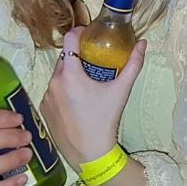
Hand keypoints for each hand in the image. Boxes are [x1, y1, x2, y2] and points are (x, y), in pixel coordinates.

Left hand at [40, 27, 145, 168]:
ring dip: (70, 73)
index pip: (69, 39)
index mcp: (70, 74)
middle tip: (94, 60)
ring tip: (87, 82)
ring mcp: (46, 97)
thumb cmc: (105, 120)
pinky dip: (63, 90)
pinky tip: (77, 100)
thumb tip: (143, 44)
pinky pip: (53, 91)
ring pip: (58, 75)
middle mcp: (53, 82)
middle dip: (78, 55)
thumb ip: (133, 64)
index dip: (80, 32)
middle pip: (64, 58)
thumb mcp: (121, 90)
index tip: (90, 34)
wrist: (89, 153)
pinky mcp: (44, 109)